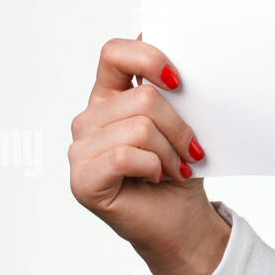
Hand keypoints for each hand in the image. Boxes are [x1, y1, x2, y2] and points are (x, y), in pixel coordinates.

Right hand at [69, 33, 228, 274]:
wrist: (183, 221)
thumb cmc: (180, 170)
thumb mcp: (185, 121)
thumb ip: (171, 88)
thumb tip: (180, 56)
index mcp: (110, 95)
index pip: (114, 53)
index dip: (148, 58)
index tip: (179, 80)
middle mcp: (90, 118)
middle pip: (143, 97)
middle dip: (180, 126)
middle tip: (193, 149)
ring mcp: (81, 149)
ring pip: (139, 128)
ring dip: (170, 151)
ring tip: (177, 167)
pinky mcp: (82, 179)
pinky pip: (124, 156)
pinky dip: (153, 167)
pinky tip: (157, 177)